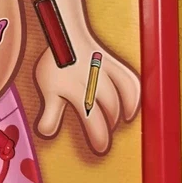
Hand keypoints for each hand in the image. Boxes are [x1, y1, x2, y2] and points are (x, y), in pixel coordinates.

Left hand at [34, 33, 139, 154]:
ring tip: (116, 123)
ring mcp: (105, 67)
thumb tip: (46, 132)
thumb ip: (50, 113)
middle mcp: (93, 77)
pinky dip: (134, 95)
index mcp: (75, 86)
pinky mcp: (113, 62)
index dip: (99, 135)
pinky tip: (131, 107)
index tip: (101, 147)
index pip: (92, 117)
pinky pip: (130, 79)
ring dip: (121, 110)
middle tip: (105, 138)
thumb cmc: (56, 64)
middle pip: (109, 106)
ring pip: (122, 92)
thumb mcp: (48, 89)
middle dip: (109, 125)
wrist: (64, 35)